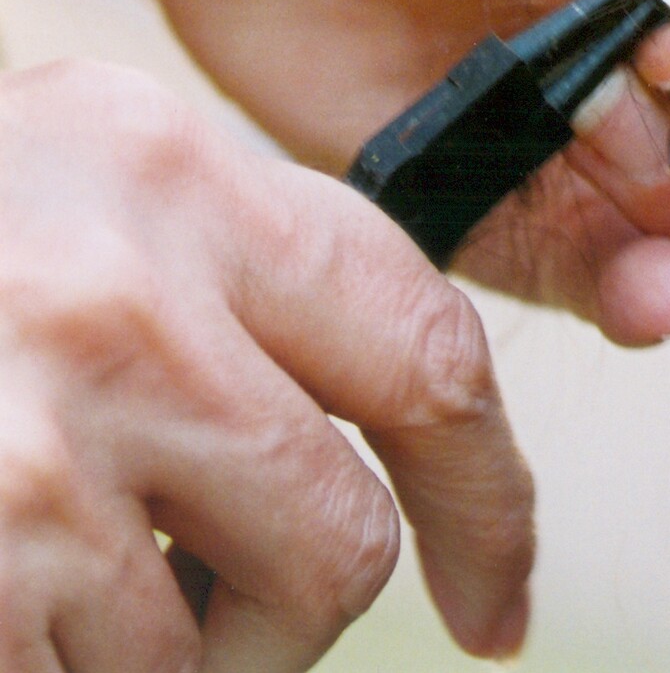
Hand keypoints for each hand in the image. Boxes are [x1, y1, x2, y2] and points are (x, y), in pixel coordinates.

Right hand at [0, 58, 532, 669]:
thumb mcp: (83, 196)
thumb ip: (242, 290)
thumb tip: (394, 459)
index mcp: (176, 172)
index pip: (430, 355)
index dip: (489, 499)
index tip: (494, 591)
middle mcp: (118, 297)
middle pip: (339, 538)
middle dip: (283, 610)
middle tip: (192, 598)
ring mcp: (23, 452)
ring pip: (203, 652)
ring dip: (146, 657)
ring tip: (34, 568)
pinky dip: (61, 671)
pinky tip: (4, 593)